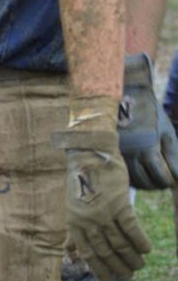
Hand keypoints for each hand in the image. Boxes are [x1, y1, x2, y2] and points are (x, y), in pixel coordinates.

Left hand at [53, 97, 151, 280]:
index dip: (100, 269)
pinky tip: (146, 249)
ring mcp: (103, 213)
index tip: (110, 278)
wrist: (89, 154)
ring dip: (132, 258)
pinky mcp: (119, 203)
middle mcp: (87, 221)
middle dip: (119, 267)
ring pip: (120, 244)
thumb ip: (73, 232)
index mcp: (74, 223)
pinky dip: (140, 241)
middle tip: (129, 274)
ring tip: (139, 264)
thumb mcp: (71, 208)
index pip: (88, 254)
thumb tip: (71, 256)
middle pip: (106, 252)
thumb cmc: (82, 181)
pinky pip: (132, 228)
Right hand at [118, 53, 177, 189]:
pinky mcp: (110, 152)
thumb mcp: (166, 131)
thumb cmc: (149, 113)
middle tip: (163, 180)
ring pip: (133, 181)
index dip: (169, 181)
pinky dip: (132, 177)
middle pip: (147, 183)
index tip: (172, 179)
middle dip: (158, 184)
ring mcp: (118, 154)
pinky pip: (122, 173)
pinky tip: (139, 171)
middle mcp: (131, 154)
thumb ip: (173, 155)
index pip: (161, 178)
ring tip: (152, 177)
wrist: (123, 96)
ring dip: (144, 183)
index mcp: (148, 148)